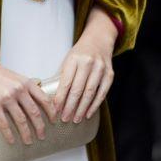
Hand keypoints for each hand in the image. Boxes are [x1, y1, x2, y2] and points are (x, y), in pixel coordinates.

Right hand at [0, 53, 53, 145]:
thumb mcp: (14, 76)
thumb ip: (24, 87)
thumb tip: (33, 100)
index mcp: (26, 82)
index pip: (44, 99)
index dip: (51, 111)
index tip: (54, 120)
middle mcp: (18, 90)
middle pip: (34, 112)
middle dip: (40, 126)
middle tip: (43, 136)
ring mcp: (6, 97)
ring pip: (21, 120)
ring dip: (26, 133)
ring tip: (28, 141)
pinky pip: (4, 123)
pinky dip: (9, 134)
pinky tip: (11, 140)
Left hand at [53, 5, 117, 123]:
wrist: (99, 40)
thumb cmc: (80, 54)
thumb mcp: (68, 60)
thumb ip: (62, 76)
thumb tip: (51, 97)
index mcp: (74, 59)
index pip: (66, 82)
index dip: (60, 98)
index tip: (55, 110)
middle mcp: (88, 63)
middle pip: (78, 89)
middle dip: (70, 106)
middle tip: (64, 118)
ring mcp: (100, 68)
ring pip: (90, 92)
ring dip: (82, 108)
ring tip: (76, 119)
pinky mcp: (109, 74)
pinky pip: (102, 93)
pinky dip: (95, 105)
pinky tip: (88, 113)